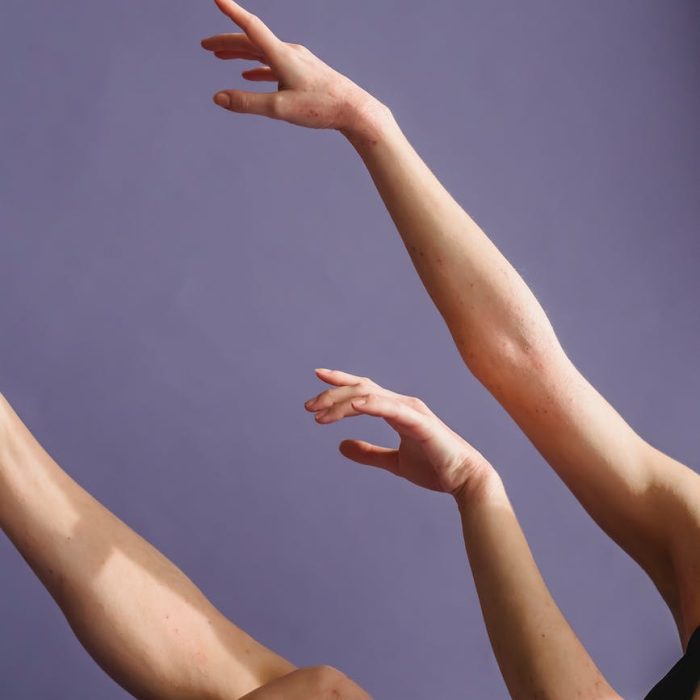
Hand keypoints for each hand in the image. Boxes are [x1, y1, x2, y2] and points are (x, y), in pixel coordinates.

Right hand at [201, 0, 386, 130]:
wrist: (354, 110)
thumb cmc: (320, 108)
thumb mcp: (279, 109)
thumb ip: (247, 103)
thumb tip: (217, 97)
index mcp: (281, 55)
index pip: (251, 26)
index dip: (232, 11)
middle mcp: (289, 52)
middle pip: (251, 40)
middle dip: (226, 42)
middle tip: (204, 45)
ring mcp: (297, 61)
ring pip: (262, 52)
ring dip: (240, 53)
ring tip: (220, 56)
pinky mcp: (304, 72)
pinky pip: (274, 65)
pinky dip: (257, 67)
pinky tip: (249, 75)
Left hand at [305, 368, 492, 497]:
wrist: (464, 480)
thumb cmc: (434, 468)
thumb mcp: (393, 462)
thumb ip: (369, 453)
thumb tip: (341, 446)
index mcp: (397, 410)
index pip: (363, 391)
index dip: (340, 383)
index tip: (317, 379)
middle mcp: (402, 404)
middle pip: (361, 390)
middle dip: (332, 394)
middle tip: (308, 406)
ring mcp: (411, 410)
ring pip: (370, 396)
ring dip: (342, 401)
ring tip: (319, 411)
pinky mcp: (419, 422)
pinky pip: (390, 408)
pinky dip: (371, 404)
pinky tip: (353, 405)